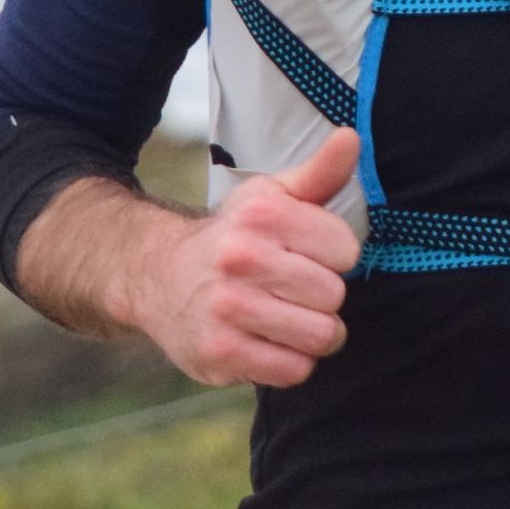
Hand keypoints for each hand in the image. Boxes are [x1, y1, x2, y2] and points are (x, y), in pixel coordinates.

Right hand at [133, 127, 363, 387]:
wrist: (159, 277)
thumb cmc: (234, 237)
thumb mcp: (271, 197)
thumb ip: (319, 173)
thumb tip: (350, 137)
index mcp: (262, 215)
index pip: (346, 251)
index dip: (334, 257)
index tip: (308, 255)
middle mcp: (241, 257)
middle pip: (334, 296)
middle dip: (323, 298)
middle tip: (294, 291)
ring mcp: (228, 308)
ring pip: (319, 336)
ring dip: (313, 334)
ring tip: (289, 319)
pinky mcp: (220, 353)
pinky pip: (294, 371)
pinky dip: (290, 361)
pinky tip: (269, 342)